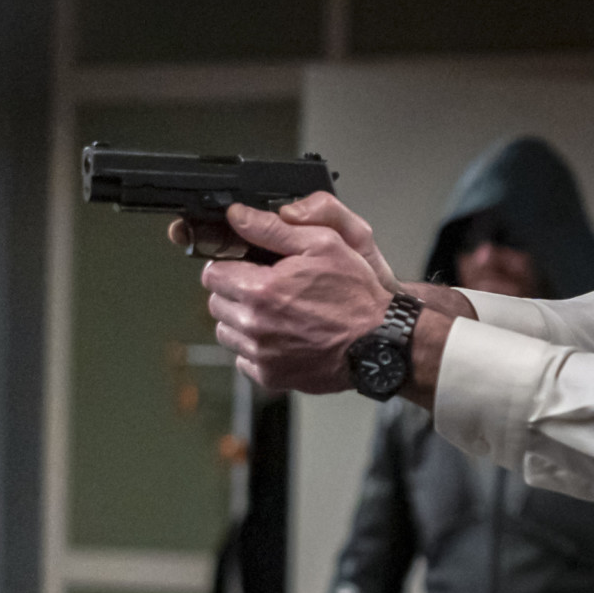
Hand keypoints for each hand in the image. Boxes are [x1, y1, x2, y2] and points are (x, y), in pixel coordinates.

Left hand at [202, 203, 478, 400]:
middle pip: (216, 304)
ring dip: (242, 322)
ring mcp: (261, 354)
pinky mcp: (271, 376)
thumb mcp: (323, 244)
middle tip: (267, 290)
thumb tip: (236, 216)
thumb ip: (272, 229)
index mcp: (260, 289)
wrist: (380, 342)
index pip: (212, 274)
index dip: (230, 266)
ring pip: (227, 333)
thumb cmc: (356, 294)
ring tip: (275, 314)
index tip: (248, 267)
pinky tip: (283, 337)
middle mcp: (254, 325)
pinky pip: (244, 360)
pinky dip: (257, 349)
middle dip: (235, 293)